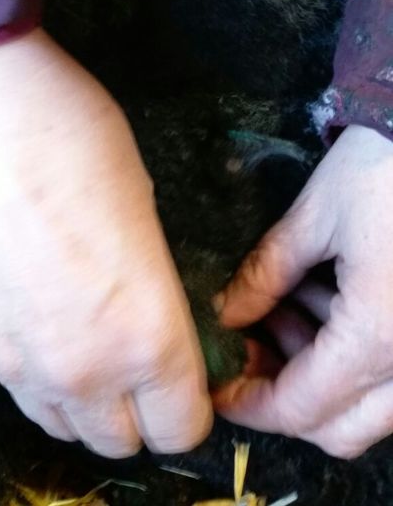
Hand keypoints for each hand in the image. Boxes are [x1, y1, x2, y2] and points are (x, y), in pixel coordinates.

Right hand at [0, 28, 211, 457]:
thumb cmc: (71, 137)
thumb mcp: (147, 206)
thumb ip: (155, 286)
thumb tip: (155, 309)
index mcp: (144, 338)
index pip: (183, 428)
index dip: (194, 401)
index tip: (191, 367)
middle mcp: (78, 372)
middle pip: (120, 443)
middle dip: (140, 410)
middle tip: (141, 356)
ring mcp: (13, 363)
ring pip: (60, 425)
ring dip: (85, 401)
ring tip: (88, 338)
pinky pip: (13, 384)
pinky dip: (33, 369)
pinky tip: (35, 309)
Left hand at [212, 125, 392, 457]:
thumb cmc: (388, 166)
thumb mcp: (318, 216)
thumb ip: (267, 273)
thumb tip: (227, 312)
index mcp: (379, 339)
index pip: (302, 406)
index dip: (250, 404)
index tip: (217, 389)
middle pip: (340, 428)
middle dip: (285, 397)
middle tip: (247, 349)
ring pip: (371, 407)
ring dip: (320, 374)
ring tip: (282, 309)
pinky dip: (353, 356)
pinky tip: (326, 299)